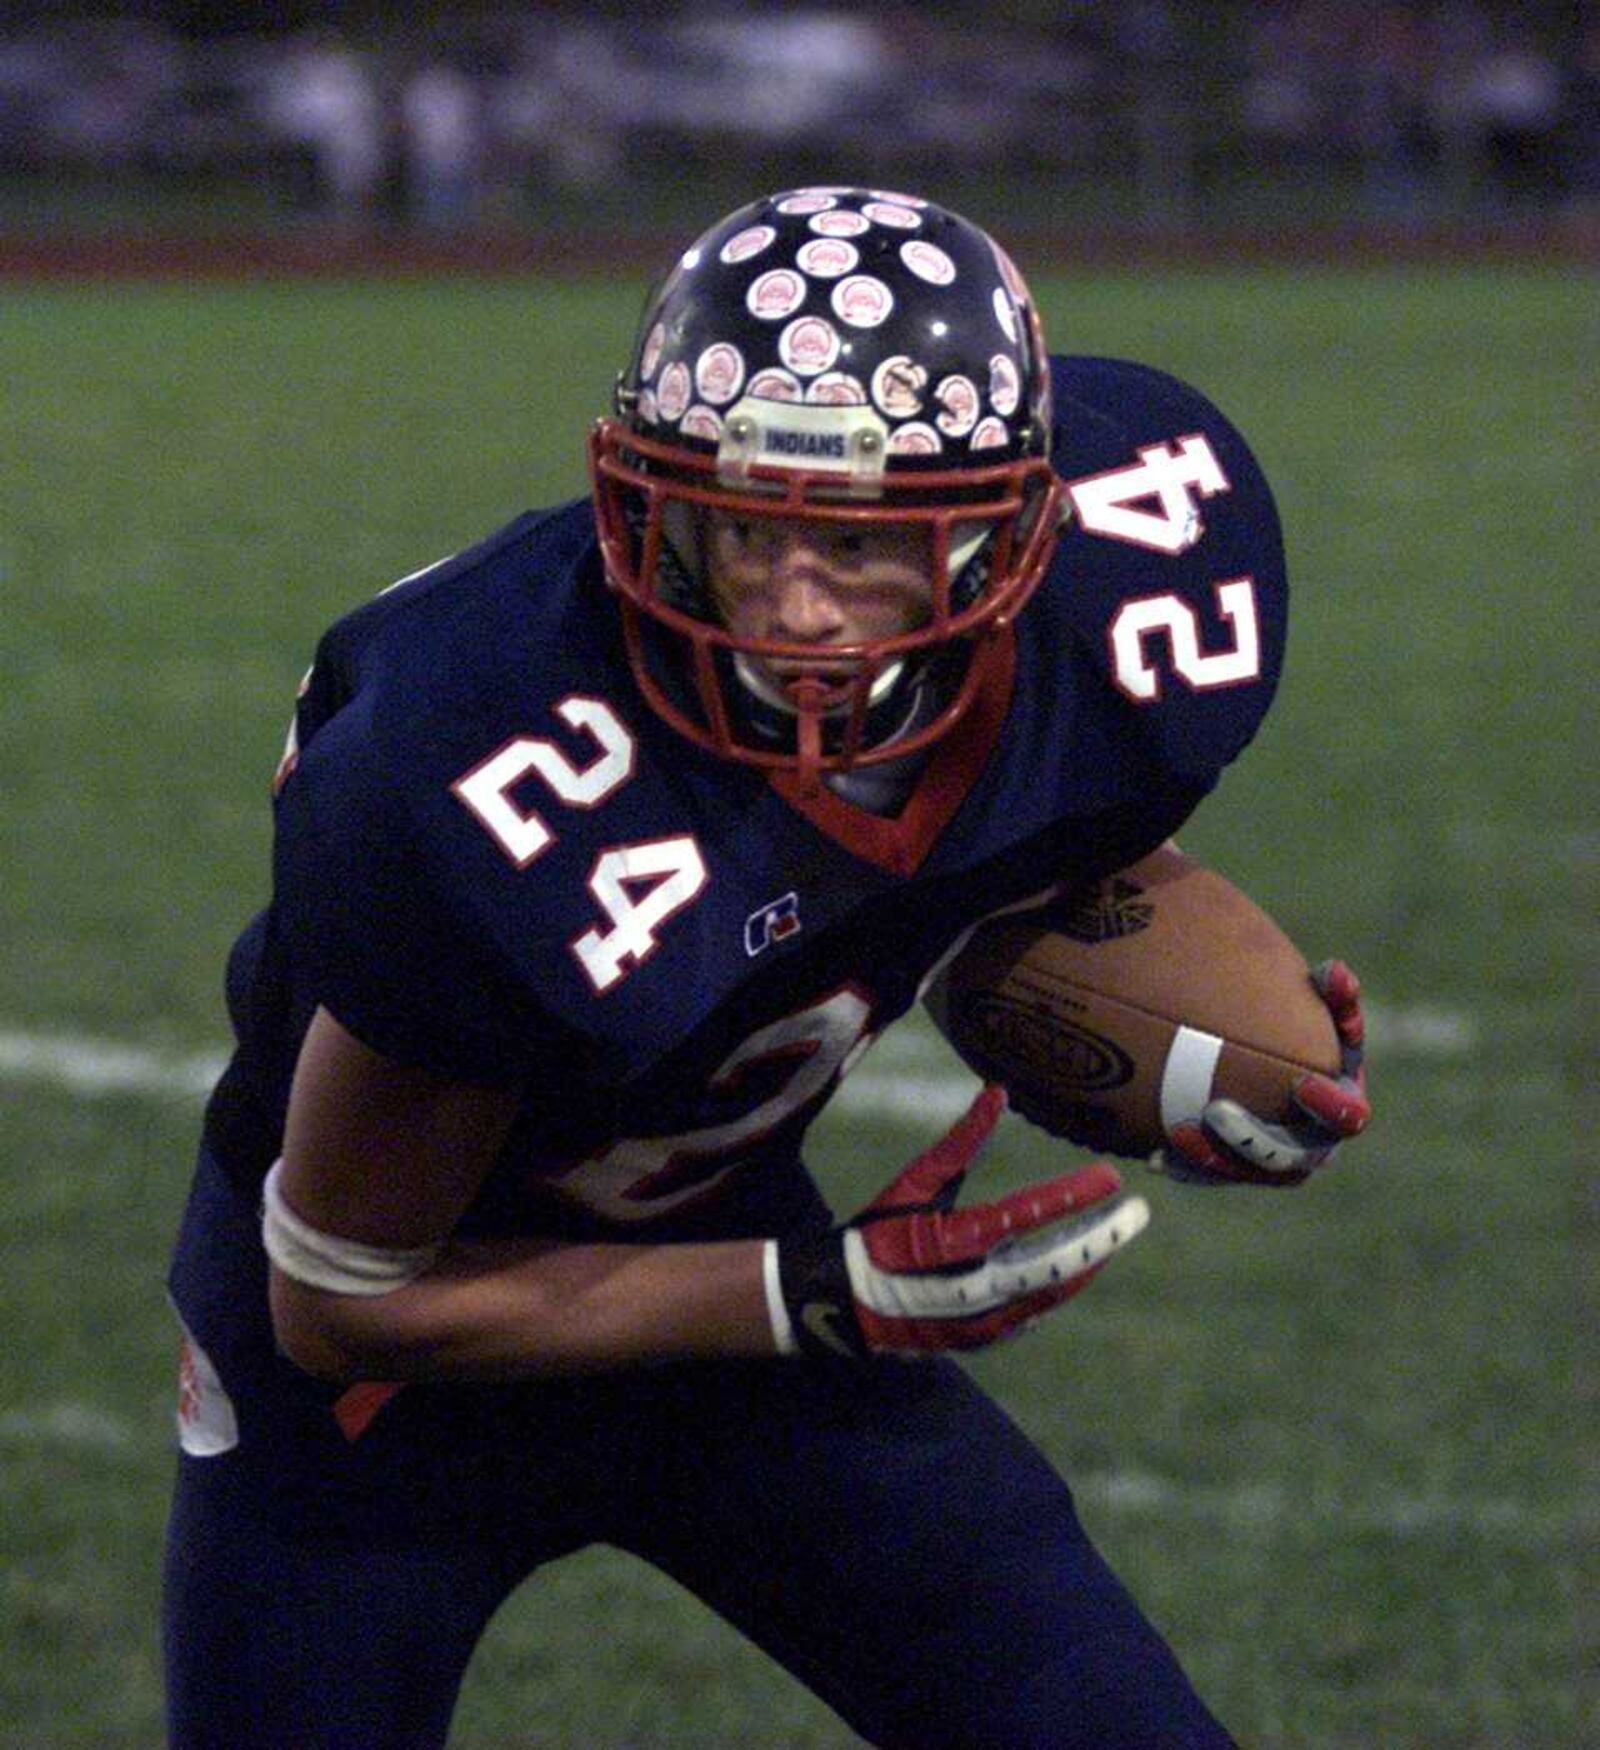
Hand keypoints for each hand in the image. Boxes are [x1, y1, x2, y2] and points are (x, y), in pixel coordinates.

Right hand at [773, 1085, 1148, 1357]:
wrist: (842, 1302)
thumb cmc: (879, 1232)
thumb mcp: (914, 1183)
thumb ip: (959, 1142)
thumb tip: (996, 1094)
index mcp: (951, 1242)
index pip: (1024, 1215)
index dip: (1070, 1196)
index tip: (1110, 1177)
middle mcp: (970, 1287)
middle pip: (1053, 1266)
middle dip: (1101, 1239)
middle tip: (1138, 1214)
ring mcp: (977, 1321)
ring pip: (1050, 1294)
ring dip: (1086, 1264)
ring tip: (1115, 1236)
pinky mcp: (979, 1340)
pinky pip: (1031, 1315)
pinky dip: (1056, 1290)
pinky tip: (1078, 1268)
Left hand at [1155, 959, 1369, 1186]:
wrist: (1254, 1052)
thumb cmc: (1296, 1020)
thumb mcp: (1314, 1000)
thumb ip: (1329, 989)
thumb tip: (1337, 972)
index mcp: (1342, 1107)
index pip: (1348, 1117)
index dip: (1330, 1106)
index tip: (1303, 1083)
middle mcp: (1316, 1146)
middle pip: (1291, 1160)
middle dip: (1255, 1139)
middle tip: (1216, 1108)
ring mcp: (1276, 1164)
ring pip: (1248, 1173)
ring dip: (1214, 1159)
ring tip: (1179, 1131)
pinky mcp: (1239, 1170)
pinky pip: (1213, 1175)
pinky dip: (1186, 1165)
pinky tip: (1155, 1155)